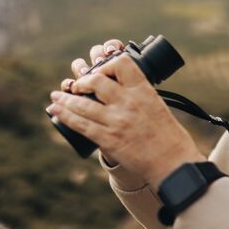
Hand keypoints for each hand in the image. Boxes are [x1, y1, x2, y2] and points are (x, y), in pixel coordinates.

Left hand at [49, 41, 203, 184]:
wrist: (173, 164)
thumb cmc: (169, 136)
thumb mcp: (156, 105)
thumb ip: (138, 95)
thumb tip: (118, 88)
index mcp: (143, 90)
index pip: (121, 64)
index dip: (106, 64)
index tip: (100, 70)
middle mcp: (127, 102)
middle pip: (95, 81)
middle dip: (81, 82)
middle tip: (76, 85)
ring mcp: (116, 121)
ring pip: (81, 104)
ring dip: (64, 99)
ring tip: (55, 96)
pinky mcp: (107, 139)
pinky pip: (80, 124)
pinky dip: (64, 115)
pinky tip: (54, 109)